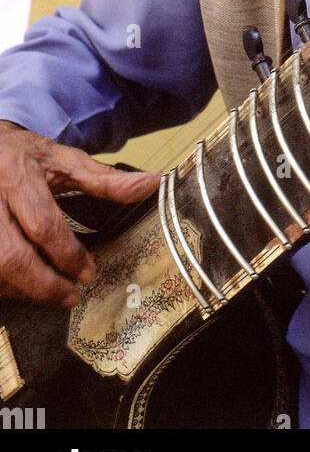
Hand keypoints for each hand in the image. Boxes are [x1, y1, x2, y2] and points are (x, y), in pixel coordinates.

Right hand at [0, 121, 159, 305]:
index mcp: (18, 173)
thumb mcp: (66, 160)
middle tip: (71, 296)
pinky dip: (5, 285)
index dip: (67, 255)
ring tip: (52, 293)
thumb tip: (153, 184)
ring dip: (23, 290)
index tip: (88, 273)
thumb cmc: (26, 156)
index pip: (43, 225)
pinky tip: (24, 287)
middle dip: (44, 284)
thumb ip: (107, 179)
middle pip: (12, 257)